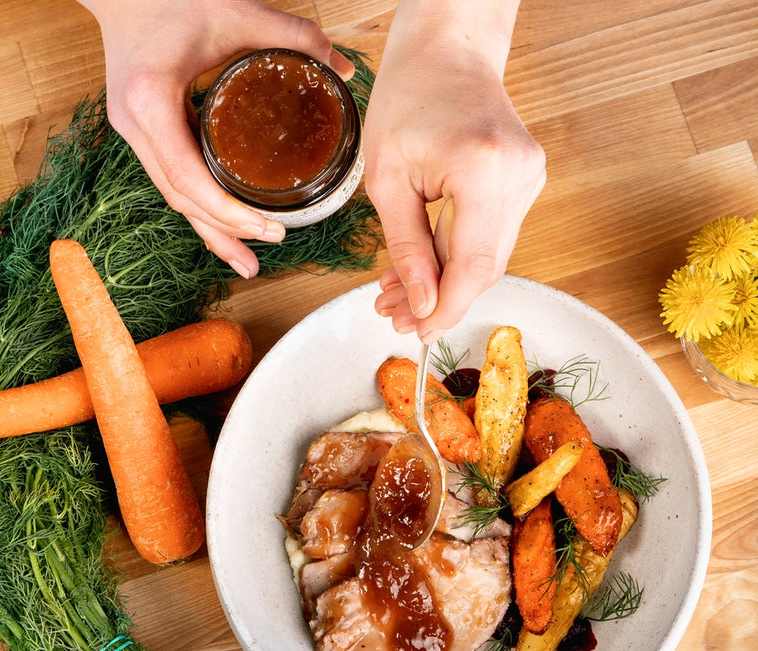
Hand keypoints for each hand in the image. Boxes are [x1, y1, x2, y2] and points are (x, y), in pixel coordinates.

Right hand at [78, 0, 353, 276]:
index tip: (268, 227)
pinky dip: (202, 209)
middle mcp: (135, 125)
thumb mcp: (234, 11)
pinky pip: (174, 183)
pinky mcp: (145, 135)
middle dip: (226, 231)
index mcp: (150, 101)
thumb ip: (292, 36)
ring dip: (212, 232)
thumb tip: (343, 67)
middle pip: (181, 198)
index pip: (187, 176)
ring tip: (247, 264)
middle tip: (270, 247)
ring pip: (175, 198)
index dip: (227, 212)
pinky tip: (226, 230)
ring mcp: (135, 133)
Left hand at [364, 1, 545, 341]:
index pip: (473, 265)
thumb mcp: (387, 179)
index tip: (418, 333)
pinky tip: (422, 267)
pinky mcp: (525, 182)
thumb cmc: (409, 97)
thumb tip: (421, 304)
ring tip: (395, 294)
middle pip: (484, 268)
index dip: (447, 309)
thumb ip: (406, 246)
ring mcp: (530, 179)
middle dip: (438, 300)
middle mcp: (520, 176)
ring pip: (488, 257)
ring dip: (443, 282)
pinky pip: (491, 236)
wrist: (448, 49)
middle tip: (394, 317)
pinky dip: (456, 257)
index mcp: (483, 168)